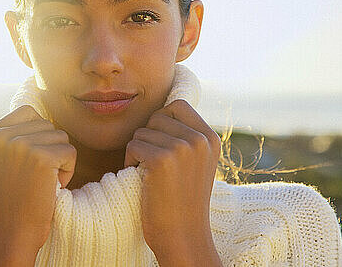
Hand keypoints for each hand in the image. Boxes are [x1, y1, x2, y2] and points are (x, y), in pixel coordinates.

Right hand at [0, 105, 76, 266]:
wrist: (9, 235)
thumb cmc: (10, 201)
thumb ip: (10, 136)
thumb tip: (33, 112)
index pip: (29, 112)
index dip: (39, 137)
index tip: (28, 164)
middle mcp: (1, 135)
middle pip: (48, 125)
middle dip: (49, 150)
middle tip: (33, 178)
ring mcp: (20, 144)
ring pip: (61, 138)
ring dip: (59, 162)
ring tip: (39, 183)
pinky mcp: (40, 157)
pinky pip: (70, 152)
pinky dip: (67, 172)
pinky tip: (49, 188)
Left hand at [124, 99, 221, 265]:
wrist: (183, 236)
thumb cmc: (183, 200)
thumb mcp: (198, 162)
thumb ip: (188, 135)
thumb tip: (165, 109)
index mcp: (210, 137)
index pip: (177, 105)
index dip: (162, 120)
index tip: (160, 143)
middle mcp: (200, 139)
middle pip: (157, 117)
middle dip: (148, 137)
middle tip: (152, 162)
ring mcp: (182, 148)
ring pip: (142, 131)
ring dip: (138, 151)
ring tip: (149, 174)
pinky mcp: (162, 160)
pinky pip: (133, 145)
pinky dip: (130, 161)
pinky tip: (141, 179)